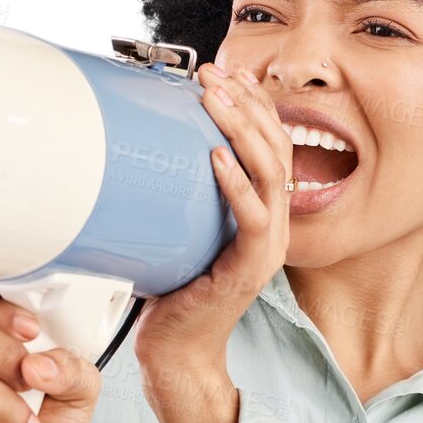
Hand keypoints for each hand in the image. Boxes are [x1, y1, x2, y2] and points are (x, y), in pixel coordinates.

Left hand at [134, 61, 291, 374]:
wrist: (175, 351)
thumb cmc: (173, 292)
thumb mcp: (178, 228)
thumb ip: (179, 191)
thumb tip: (144, 142)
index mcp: (264, 212)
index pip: (273, 143)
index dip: (256, 104)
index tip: (229, 72)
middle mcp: (274, 225)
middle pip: (279, 148)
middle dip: (248, 104)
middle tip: (215, 75)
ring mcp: (267, 248)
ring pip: (273, 173)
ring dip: (243, 130)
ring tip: (215, 100)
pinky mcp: (249, 268)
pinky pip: (255, 218)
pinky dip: (237, 184)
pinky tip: (216, 157)